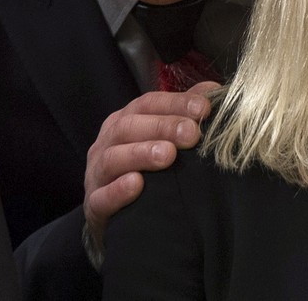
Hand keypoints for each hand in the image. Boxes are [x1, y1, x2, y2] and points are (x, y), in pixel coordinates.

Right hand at [83, 82, 218, 250]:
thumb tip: (212, 91)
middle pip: (130, 126)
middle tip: (191, 133)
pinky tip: (136, 185)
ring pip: (113, 158)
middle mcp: (107, 143)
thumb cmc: (142, 169)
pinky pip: (101, 197)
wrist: (114, 217)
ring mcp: (97, 174)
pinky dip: (118, 190)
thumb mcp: (160, 138)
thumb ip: (183, 113)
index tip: (203, 108)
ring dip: (141, 154)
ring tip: (167, 155)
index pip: (148, 104)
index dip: (175, 103)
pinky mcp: (94, 206)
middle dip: (162, 127)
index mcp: (124, 121)